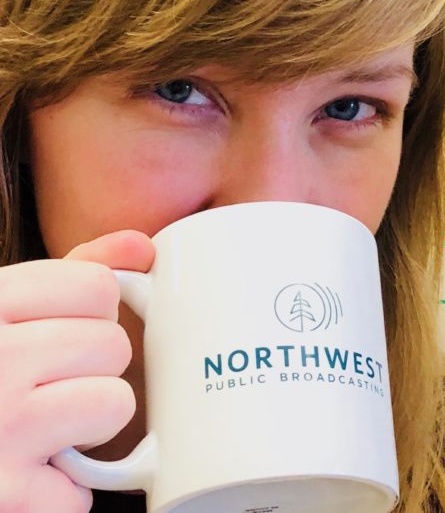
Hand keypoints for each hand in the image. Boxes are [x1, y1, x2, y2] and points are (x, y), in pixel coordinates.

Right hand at [0, 231, 151, 512]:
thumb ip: (65, 277)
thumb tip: (142, 245)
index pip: (96, 286)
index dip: (89, 314)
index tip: (54, 336)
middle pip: (113, 345)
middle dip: (88, 372)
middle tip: (36, 391)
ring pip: (114, 405)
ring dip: (85, 429)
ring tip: (32, 432)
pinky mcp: (5, 495)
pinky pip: (83, 489)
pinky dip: (59, 494)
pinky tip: (18, 481)